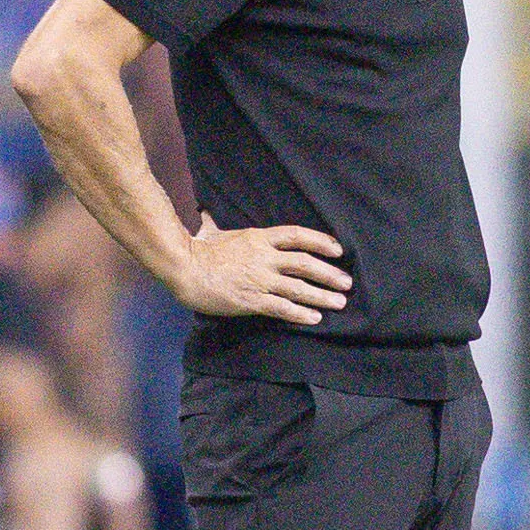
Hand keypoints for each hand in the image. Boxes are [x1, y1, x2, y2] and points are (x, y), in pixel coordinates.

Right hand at [173, 213, 351, 324]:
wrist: (183, 268)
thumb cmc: (195, 250)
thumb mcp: (210, 230)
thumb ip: (215, 222)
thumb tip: (206, 211)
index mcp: (258, 238)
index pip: (297, 236)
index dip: (321, 241)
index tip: (338, 250)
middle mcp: (264, 258)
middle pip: (305, 264)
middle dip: (329, 274)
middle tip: (347, 283)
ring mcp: (259, 279)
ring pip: (299, 288)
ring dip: (322, 296)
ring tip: (340, 303)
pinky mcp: (251, 300)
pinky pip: (282, 308)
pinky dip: (300, 313)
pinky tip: (315, 318)